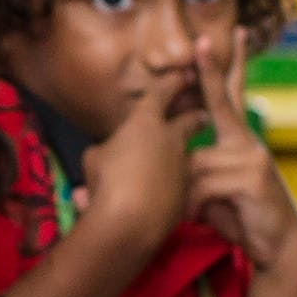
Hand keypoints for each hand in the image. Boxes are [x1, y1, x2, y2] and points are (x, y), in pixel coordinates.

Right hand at [75, 64, 198, 244]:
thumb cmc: (106, 182)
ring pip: (191, 151)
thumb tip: (110, 152)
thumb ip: (107, 149)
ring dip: (187, 153)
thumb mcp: (94, 159)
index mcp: (145, 123)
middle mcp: (170, 137)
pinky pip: (185, 180)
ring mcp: (183, 163)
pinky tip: (171, 192)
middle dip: (197, 115)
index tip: (183, 75)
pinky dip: (180, 182)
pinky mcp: (189, 189)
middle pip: (192, 119)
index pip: (163, 94)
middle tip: (202, 115)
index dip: (173, 82)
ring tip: (186, 157)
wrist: (131, 221)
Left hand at [186, 27, 296, 273]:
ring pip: (195, 161)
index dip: (225, 68)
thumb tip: (171, 166)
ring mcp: (252, 157)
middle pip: (221, 104)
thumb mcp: (212, 190)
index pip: (230, 96)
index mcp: (239, 140)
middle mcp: (247, 142)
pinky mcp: (251, 177)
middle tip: (202, 40)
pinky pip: (203, 183)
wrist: (278, 245)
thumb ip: (195, 172)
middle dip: (210, 73)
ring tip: (195, 212)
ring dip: (186, 192)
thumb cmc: (240, 216)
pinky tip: (203, 216)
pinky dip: (194, 203)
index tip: (236, 34)